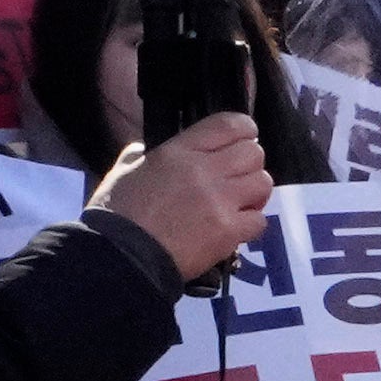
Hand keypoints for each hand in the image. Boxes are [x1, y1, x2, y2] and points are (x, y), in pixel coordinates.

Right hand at [91, 107, 274, 291]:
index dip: (245, 129)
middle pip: (253, 153)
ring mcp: (220, 201)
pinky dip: (251, 223)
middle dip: (250, 164)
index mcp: (179, 151)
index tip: (243, 139)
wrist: (122, 257)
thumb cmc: (117, 213)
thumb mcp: (125, 171)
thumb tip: (145, 151)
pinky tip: (236, 228)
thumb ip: (142, 155)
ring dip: (254, 193)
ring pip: (263, 183)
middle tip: (237, 178)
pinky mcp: (228, 231)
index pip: (229, 124)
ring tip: (240, 203)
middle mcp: (205, 170)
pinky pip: (260, 220)